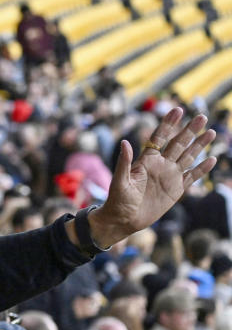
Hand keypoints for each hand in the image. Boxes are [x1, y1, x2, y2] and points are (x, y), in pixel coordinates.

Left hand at [91, 108, 216, 246]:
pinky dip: (202, 169)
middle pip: (178, 144)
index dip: (168, 124)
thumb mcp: (119, 181)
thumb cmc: (117, 200)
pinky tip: (212, 159)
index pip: (159, 137)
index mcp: (146, 160)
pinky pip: (192, 176)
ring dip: (199, 145)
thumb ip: (124, 162)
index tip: (178, 110)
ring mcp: (170, 176)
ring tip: (210, 132)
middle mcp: (160, 165)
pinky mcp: (176, 189)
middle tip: (201, 116)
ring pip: (188, 156)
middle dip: (189, 130)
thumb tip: (125, 142)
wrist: (124, 219)